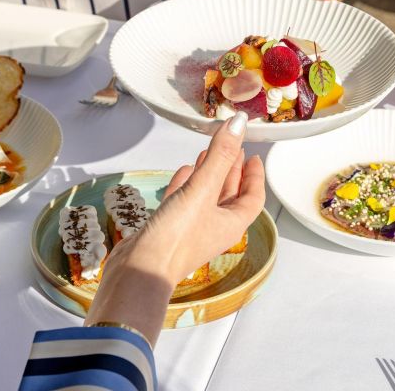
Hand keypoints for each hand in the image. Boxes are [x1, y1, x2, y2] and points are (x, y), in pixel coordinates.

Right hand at [86, 111, 264, 344]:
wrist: (138, 271)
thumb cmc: (176, 236)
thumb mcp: (202, 190)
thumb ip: (220, 155)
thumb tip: (239, 123)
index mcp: (232, 223)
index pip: (253, 196)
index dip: (255, 175)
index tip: (254, 155)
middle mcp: (215, 227)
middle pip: (230, 194)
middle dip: (232, 169)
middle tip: (232, 147)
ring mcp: (192, 229)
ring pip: (206, 196)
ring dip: (209, 173)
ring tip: (208, 152)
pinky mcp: (170, 228)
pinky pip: (184, 202)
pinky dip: (187, 184)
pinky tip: (185, 171)